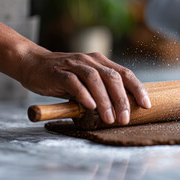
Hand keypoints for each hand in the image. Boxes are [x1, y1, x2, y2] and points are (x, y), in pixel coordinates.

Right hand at [19, 50, 150, 124]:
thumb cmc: (64, 77)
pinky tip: (90, 106)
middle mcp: (90, 61)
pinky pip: (74, 82)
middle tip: (125, 118)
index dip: (138, 89)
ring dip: (105, 100)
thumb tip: (123, 109)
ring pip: (95, 80)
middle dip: (122, 100)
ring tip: (109, 119)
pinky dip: (84, 94)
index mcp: (101, 62)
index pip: (125, 73)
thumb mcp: (87, 81)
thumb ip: (103, 89)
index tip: (146, 105)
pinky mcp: (59, 72)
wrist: (33, 64)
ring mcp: (74, 64)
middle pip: (113, 77)